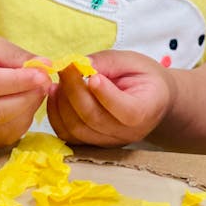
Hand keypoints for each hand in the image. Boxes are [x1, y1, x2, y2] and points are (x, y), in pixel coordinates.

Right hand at [0, 31, 50, 149]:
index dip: (19, 82)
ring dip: (27, 113)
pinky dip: (20, 124)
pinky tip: (25, 106)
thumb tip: (45, 66)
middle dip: (27, 99)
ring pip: (0, 130)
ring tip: (37, 93)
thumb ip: (15, 55)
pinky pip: (0, 139)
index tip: (43, 74)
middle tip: (45, 83)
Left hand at [47, 49, 173, 146]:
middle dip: (75, 91)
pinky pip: (68, 135)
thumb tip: (80, 63)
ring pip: (78, 129)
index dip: (107, 95)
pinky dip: (56, 115)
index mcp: (146, 111)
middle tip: (66, 67)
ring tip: (59, 80)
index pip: (128, 112)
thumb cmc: (143, 76)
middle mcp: (128, 133)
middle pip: (95, 118)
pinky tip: (55, 94)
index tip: (93, 75)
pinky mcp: (92, 143)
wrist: (150, 99)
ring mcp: (109, 142)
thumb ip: (108, 62)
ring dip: (62, 103)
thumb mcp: (132, 61)